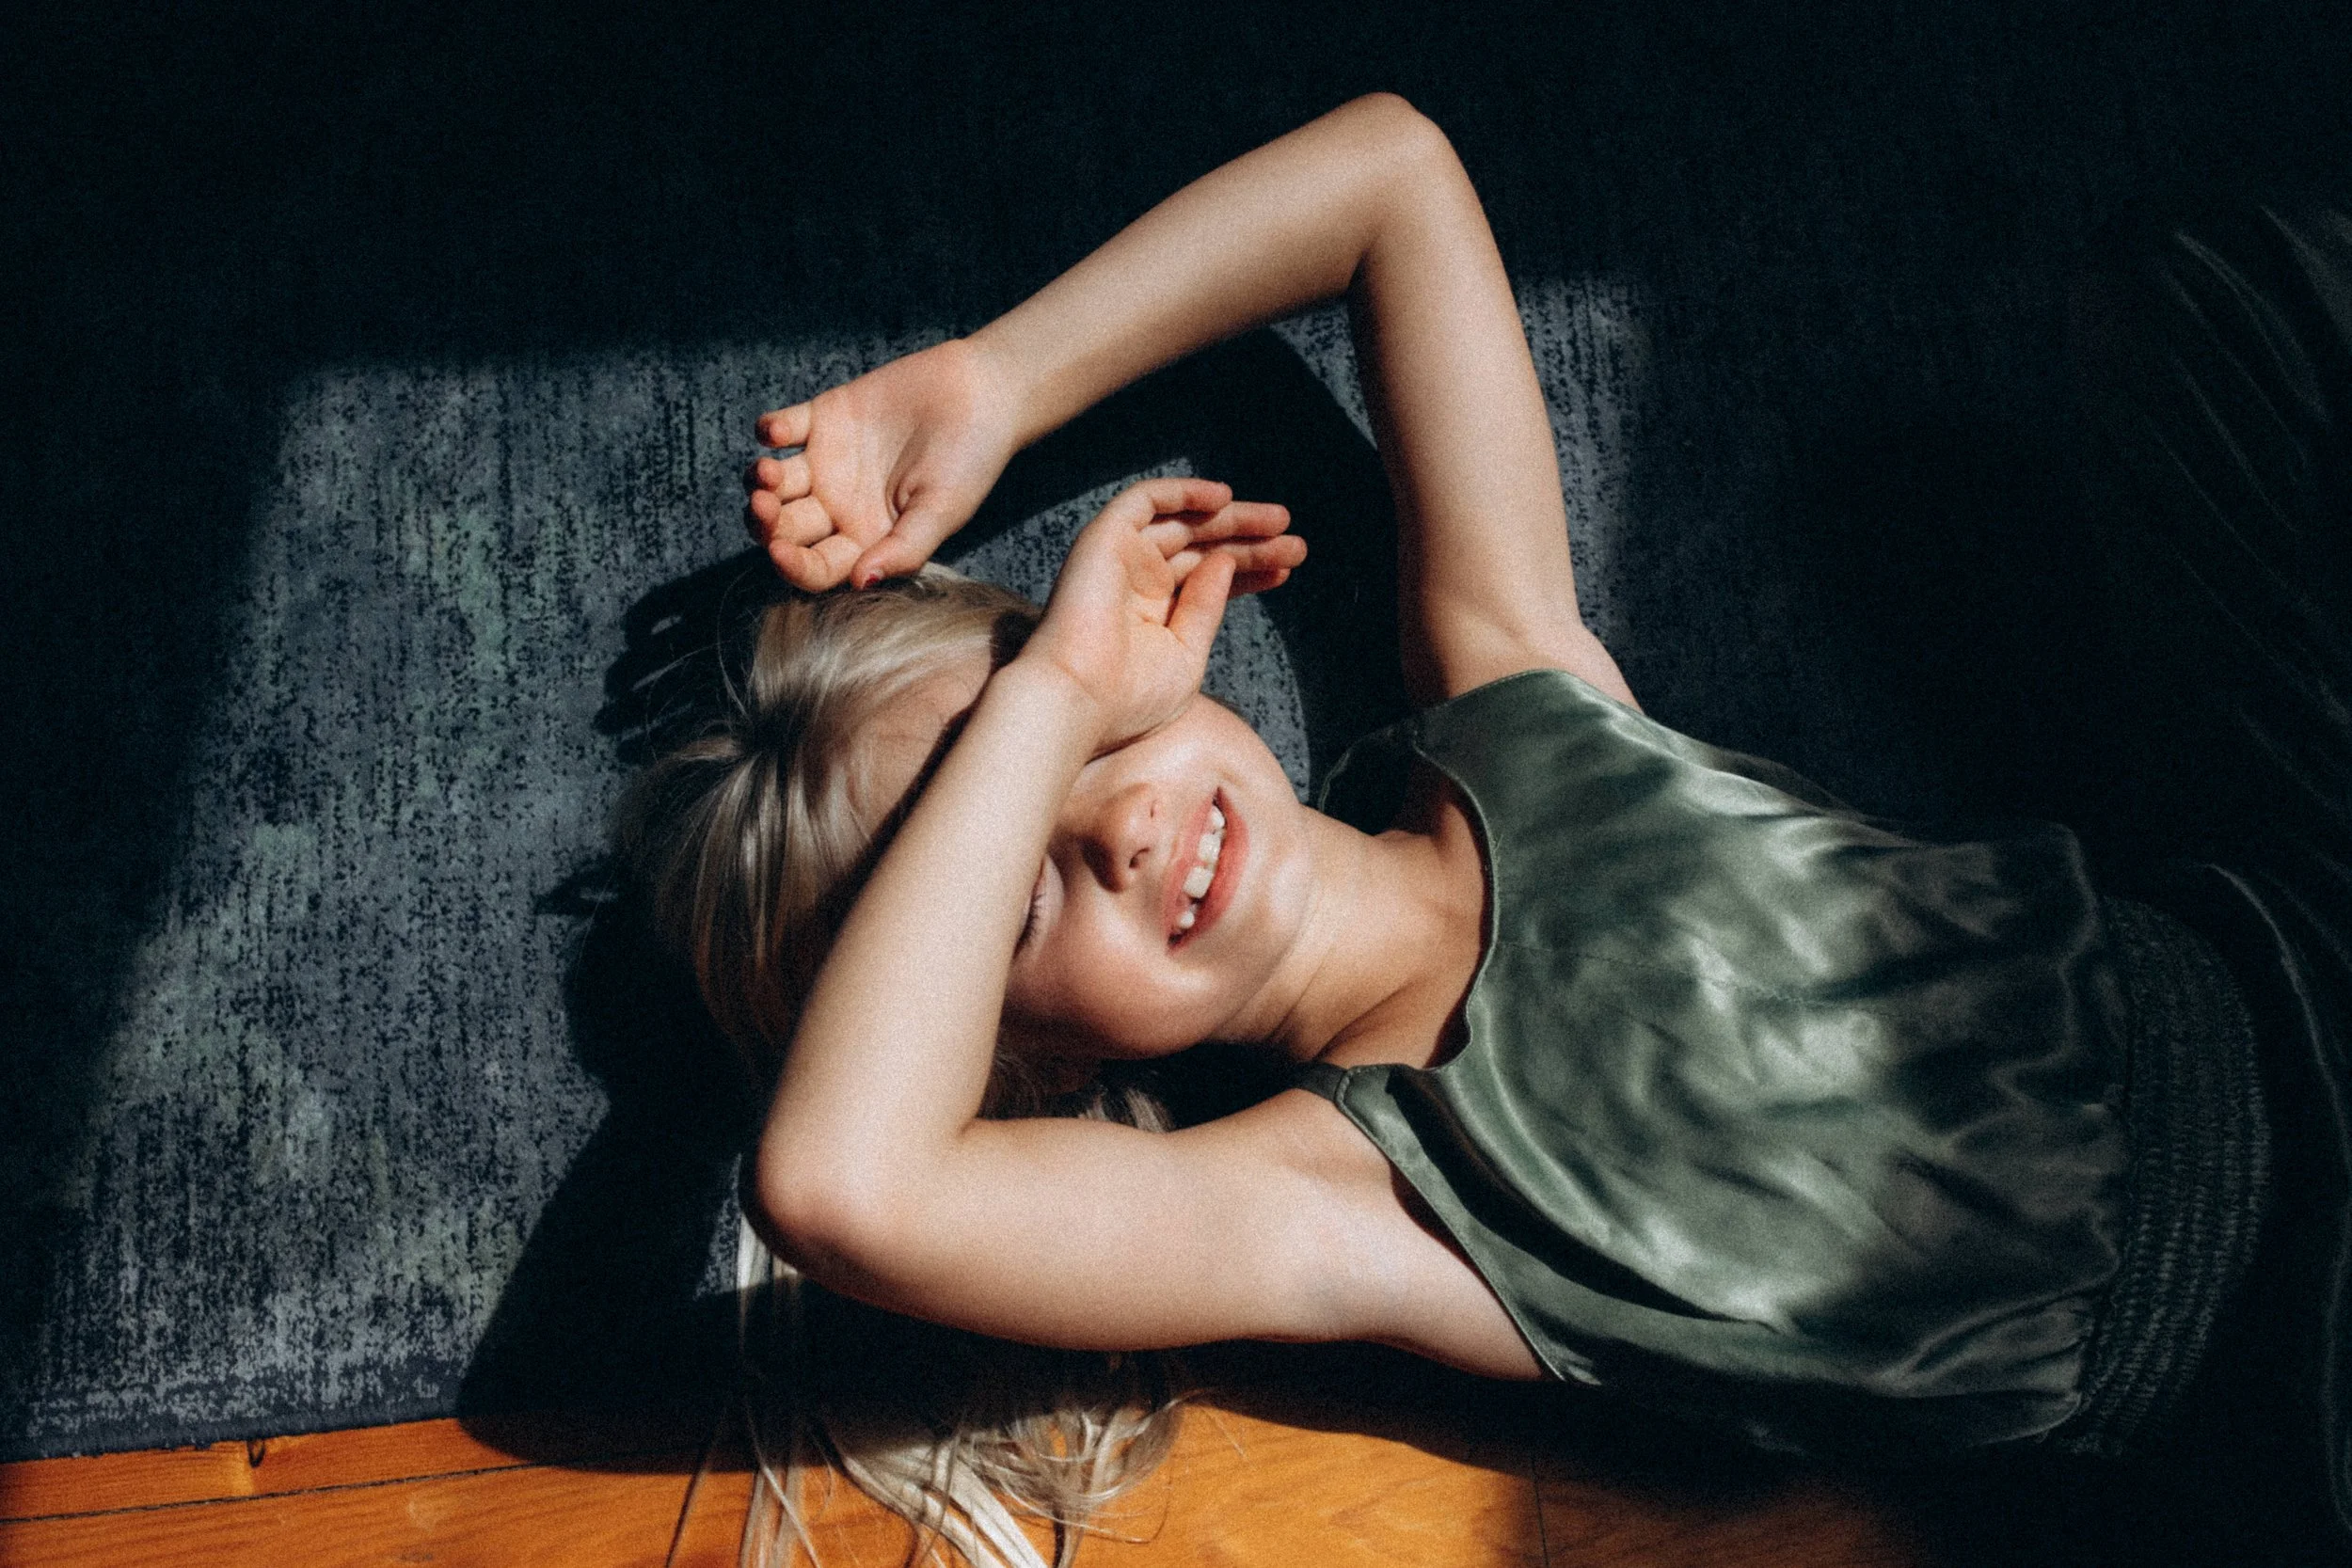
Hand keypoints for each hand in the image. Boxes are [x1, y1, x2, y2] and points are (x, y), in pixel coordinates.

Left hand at [747, 338, 1019, 590]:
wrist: (982, 392)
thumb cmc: (972, 459)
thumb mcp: (943, 510)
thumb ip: (905, 548)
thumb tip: (863, 583)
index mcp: (866, 538)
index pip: (819, 566)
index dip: (794, 566)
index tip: (779, 552)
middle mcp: (840, 507)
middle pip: (786, 527)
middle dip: (765, 523)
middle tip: (763, 505)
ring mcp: (828, 463)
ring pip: (776, 482)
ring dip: (760, 481)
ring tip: (767, 470)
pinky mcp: (824, 419)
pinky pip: (782, 429)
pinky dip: (770, 430)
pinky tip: (775, 432)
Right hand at [1020, 477, 1303, 752]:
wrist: (1078, 700)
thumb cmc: (1129, 698)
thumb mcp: (1187, 656)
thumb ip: (1206, 608)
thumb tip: (1225, 561)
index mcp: (1153, 613)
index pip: (1208, 580)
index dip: (1248, 571)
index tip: (1286, 569)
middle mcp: (1136, 581)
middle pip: (1203, 548)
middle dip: (1251, 543)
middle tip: (1296, 543)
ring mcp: (1121, 558)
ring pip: (1183, 523)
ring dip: (1232, 518)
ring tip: (1280, 521)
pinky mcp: (1105, 539)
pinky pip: (1145, 501)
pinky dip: (1184, 493)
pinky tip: (1225, 498)